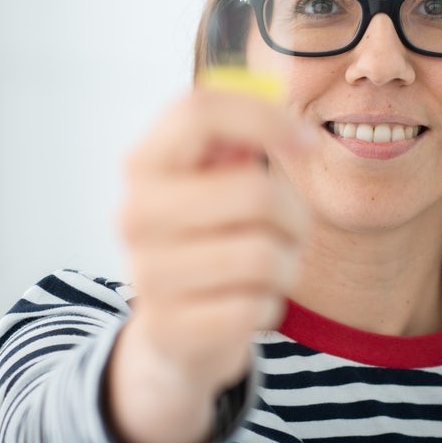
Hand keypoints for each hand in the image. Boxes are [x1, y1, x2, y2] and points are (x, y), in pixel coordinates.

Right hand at [106, 88, 310, 442]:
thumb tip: (289, 127)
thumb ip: (238, 139)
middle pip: (254, 192)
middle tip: (294, 227)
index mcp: (143, 163)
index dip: (264, 117)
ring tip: (272, 266)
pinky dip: (269, 305)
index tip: (306, 140)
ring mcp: (146, 275)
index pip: (198, 112)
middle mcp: (134, 214)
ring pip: (264, 256)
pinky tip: (249, 303)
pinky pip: (256, 307)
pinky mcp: (170, 329)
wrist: (172, 331)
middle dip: (295, 213)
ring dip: (288, 264)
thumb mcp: (213, 179)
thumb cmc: (208, 236)